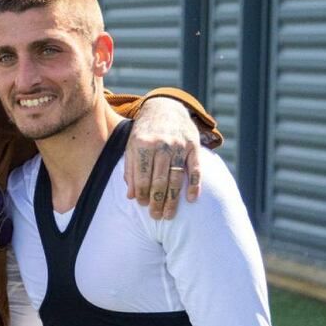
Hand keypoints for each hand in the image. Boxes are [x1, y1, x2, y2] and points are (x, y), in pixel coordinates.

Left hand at [124, 97, 201, 218]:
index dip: (142, 194)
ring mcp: (179, 146)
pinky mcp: (194, 146)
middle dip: (157, 201)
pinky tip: (191, 199)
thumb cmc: (144, 132)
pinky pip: (195, 169)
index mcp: (142, 145)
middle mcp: (161, 145)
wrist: (164, 108)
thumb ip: (130, 169)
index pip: (142, 176)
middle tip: (156, 217)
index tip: (143, 206)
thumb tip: (131, 196)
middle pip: (159, 180)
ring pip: (176, 178)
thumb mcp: (131, 146)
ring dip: (172, 199)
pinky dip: (194, 185)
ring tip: (169, 215)